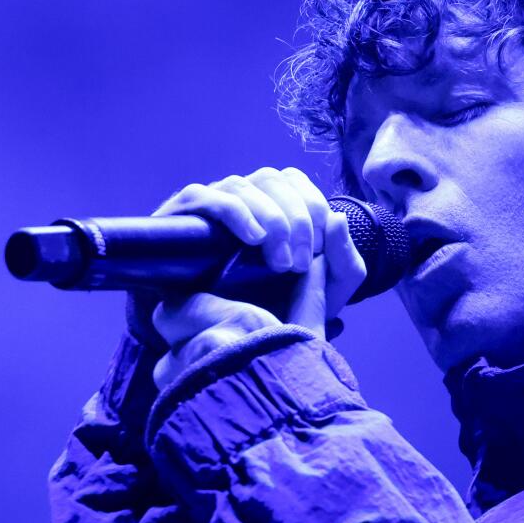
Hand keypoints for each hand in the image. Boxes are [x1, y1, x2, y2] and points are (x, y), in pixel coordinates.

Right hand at [139, 167, 367, 391]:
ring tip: (279, 262)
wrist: (225, 343)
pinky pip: (204, 196)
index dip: (312, 208)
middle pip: (271, 179)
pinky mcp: (180, 217)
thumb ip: (343, 261)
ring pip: (241, 185)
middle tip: (298, 264)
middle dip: (294, 219)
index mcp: (273, 203)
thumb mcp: (323, 294)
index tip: (316, 252)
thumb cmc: (276, 312)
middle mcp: (241, 197)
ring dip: (269, 219)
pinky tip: (253, 239)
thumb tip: (337, 217)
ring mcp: (209, 204)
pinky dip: (234, 212)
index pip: (294, 181)